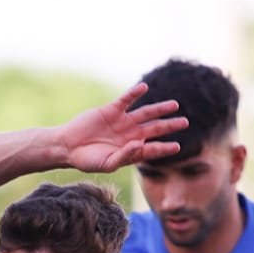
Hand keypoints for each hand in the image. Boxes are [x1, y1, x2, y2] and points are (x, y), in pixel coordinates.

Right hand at [55, 83, 186, 173]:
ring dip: (159, 108)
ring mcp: (122, 121)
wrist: (68, 147)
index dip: (164, 148)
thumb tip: (141, 145)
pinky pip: (126, 100)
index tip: (176, 147)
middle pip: (154, 128)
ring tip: (174, 105)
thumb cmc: (87, 160)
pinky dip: (134, 94)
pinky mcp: (111, 110)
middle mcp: (130, 134)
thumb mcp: (107, 164)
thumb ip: (125, 156)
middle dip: (169, 125)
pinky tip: (144, 88)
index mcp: (131, 150)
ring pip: (145, 113)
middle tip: (185, 122)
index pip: (152, 149)